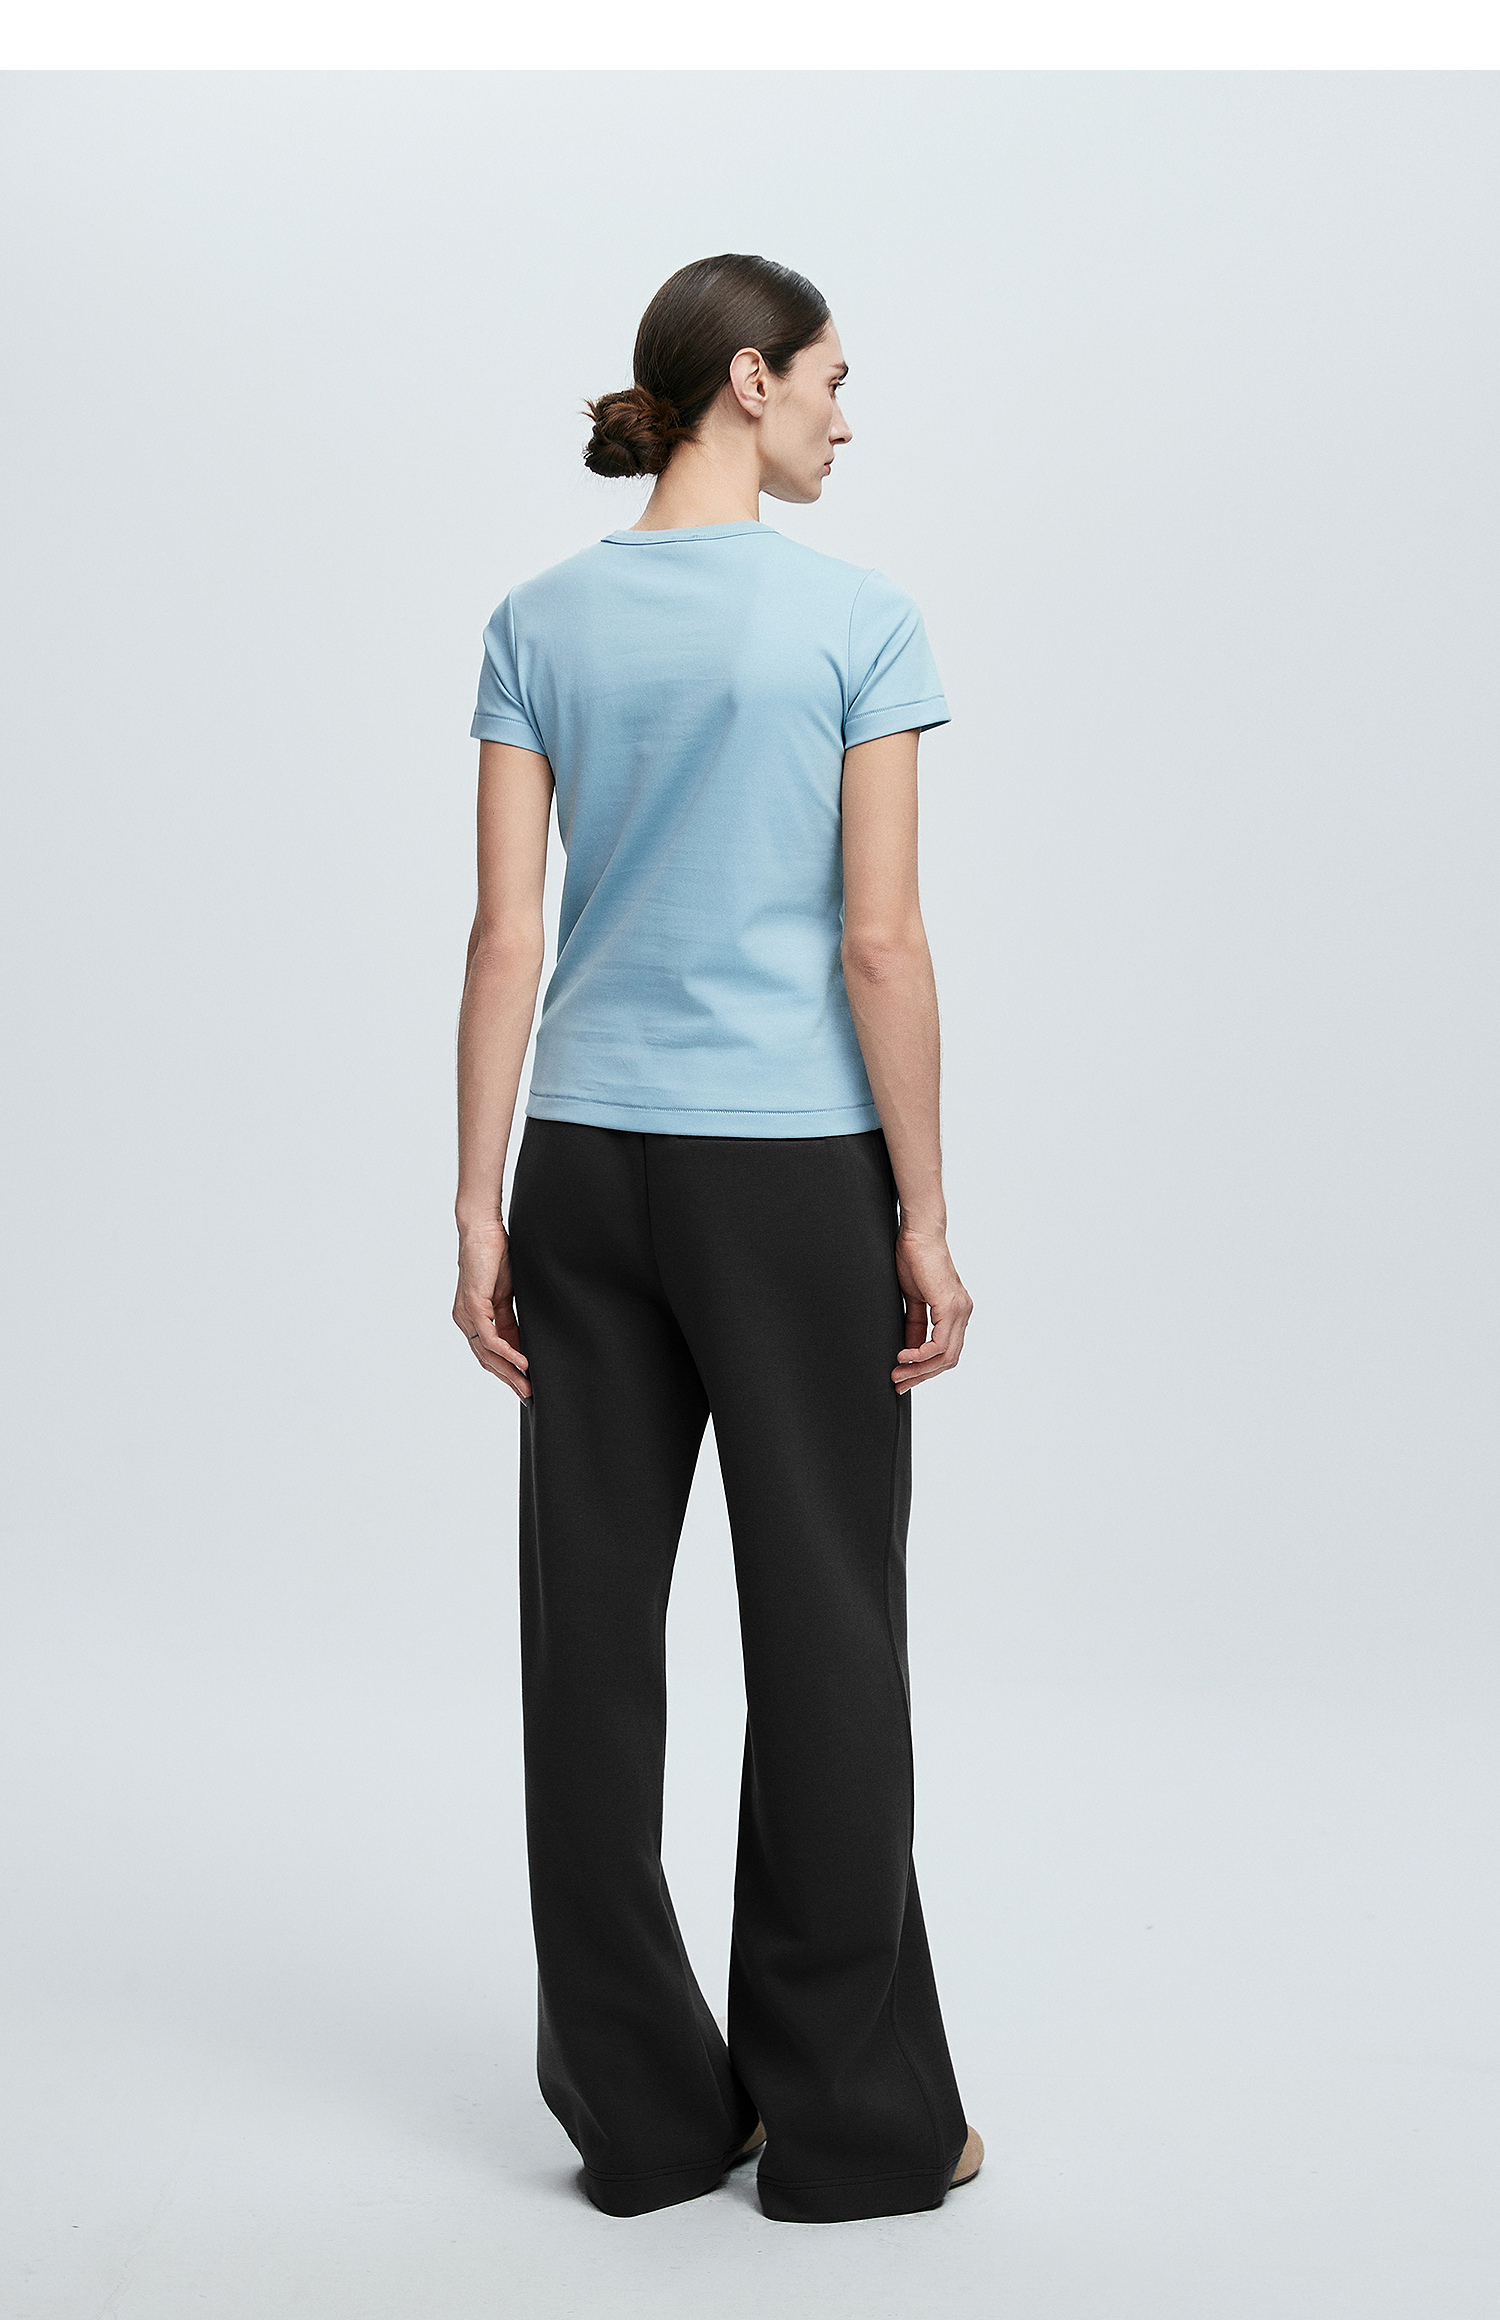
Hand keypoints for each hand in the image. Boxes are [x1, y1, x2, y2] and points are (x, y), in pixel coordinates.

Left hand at [453, 1220, 531, 1399]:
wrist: (483, 1231)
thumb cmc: (495, 1257)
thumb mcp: (506, 1295)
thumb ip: (510, 1320)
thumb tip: (523, 1342)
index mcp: (474, 1318)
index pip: (490, 1353)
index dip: (507, 1371)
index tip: (525, 1385)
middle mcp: (465, 1320)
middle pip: (486, 1359)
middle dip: (508, 1379)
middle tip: (528, 1395)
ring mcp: (467, 1314)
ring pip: (487, 1353)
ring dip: (508, 1371)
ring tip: (526, 1385)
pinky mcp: (473, 1306)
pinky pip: (490, 1338)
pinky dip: (507, 1352)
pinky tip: (521, 1361)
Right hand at [892, 1225, 971, 1392]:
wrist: (918, 1235)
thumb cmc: (914, 1259)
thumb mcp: (913, 1300)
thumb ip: (915, 1325)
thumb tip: (909, 1350)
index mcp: (956, 1312)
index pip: (946, 1352)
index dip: (925, 1370)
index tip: (903, 1377)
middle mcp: (963, 1313)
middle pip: (948, 1359)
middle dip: (921, 1375)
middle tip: (899, 1382)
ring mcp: (960, 1310)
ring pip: (945, 1356)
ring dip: (919, 1369)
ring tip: (898, 1372)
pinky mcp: (950, 1306)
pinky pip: (939, 1343)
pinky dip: (920, 1355)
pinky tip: (903, 1355)